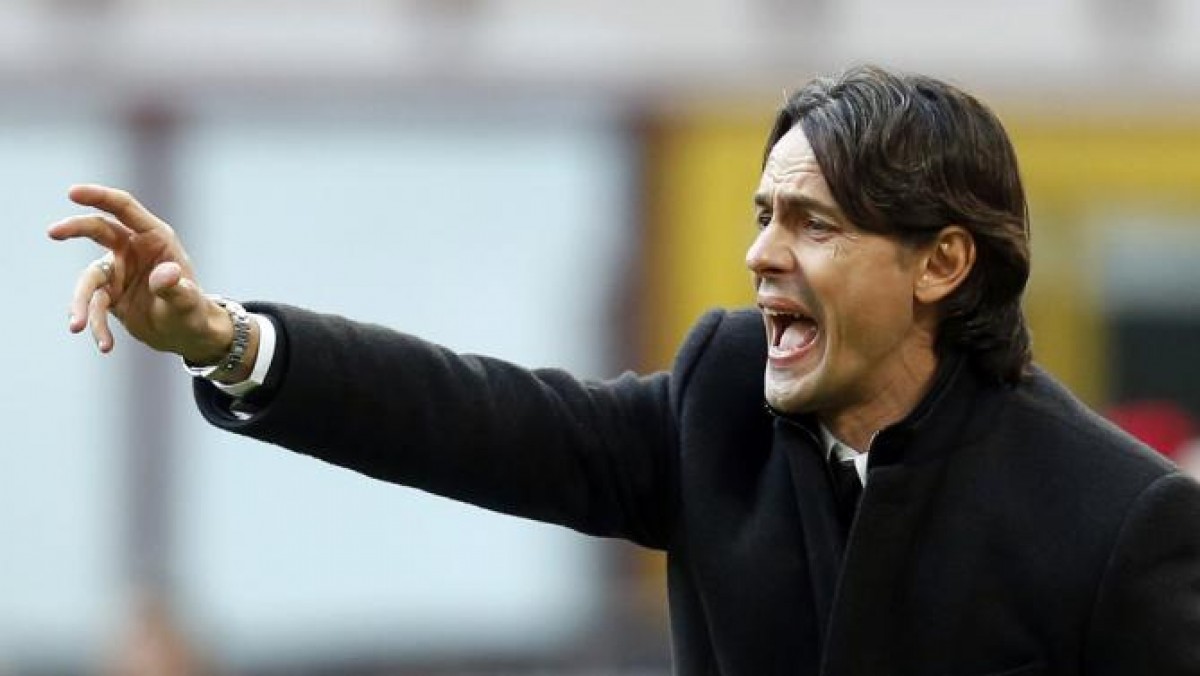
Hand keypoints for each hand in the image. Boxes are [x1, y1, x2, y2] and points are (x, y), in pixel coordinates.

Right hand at [48, 185, 230, 362]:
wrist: (186, 335)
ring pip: (90, 279)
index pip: (125, 209)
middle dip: (75, 228)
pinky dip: (97, 326)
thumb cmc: (193, 312)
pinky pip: (95, 307)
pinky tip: (105, 346)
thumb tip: (166, 274)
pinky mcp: (110, 295)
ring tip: (77, 327)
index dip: (99, 197)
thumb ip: (176, 288)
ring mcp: (118, 271)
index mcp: (156, 239)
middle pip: (98, 229)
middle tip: (53, 232)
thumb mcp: (188, 303)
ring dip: (81, 303)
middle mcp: (133, 250)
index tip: (72, 193)